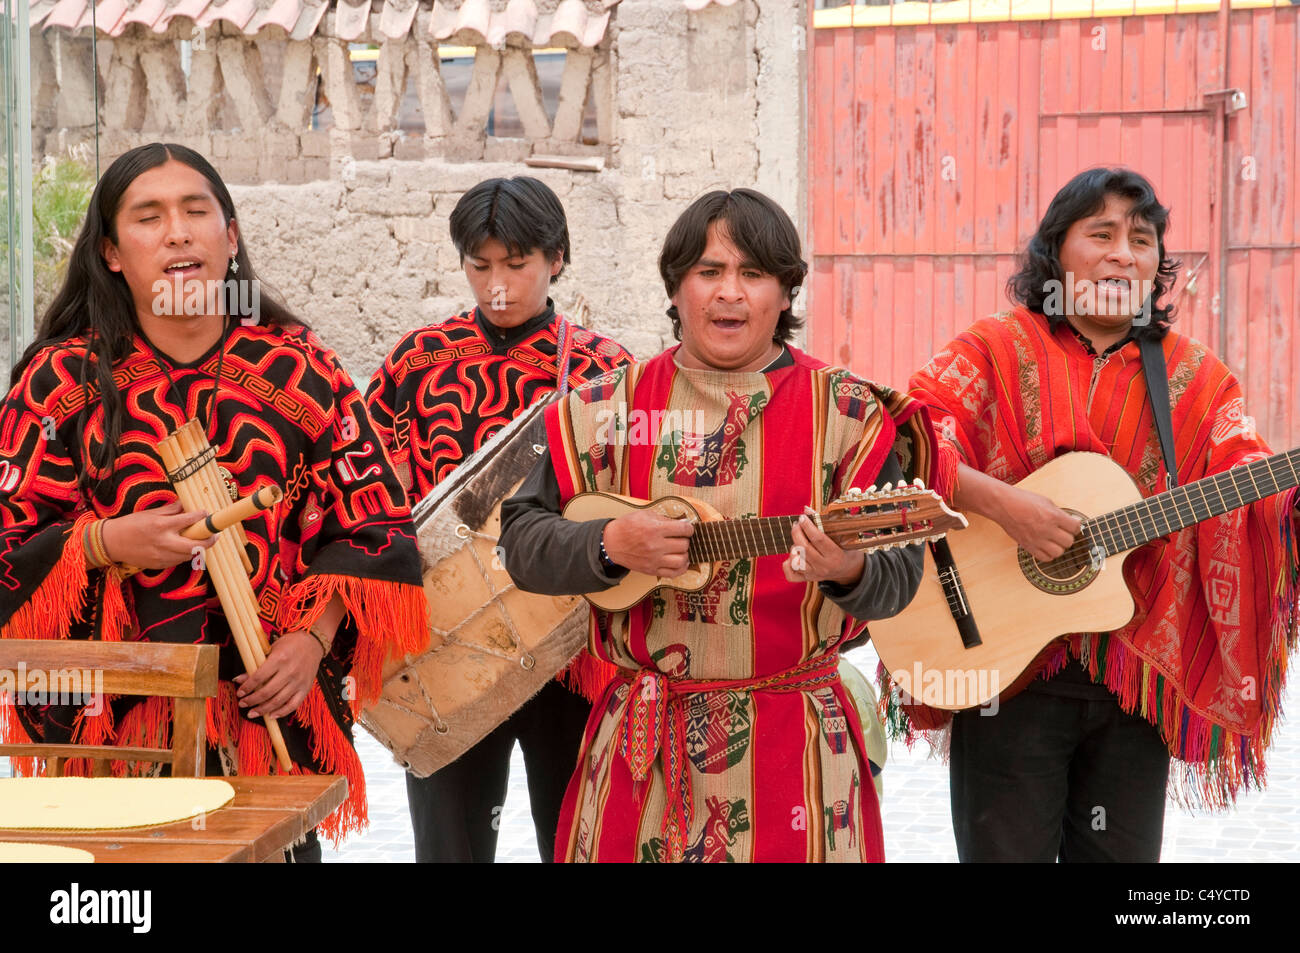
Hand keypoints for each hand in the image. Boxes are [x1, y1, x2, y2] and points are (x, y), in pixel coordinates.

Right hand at [100, 500, 214, 569]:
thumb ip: (171, 510)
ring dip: (198, 548)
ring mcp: (161, 556)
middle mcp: (163, 542)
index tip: (207, 513)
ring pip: (189, 555)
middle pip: (195, 545)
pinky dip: (185, 554)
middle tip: (215, 535)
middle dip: (209, 540)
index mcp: (161, 525)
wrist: (111, 543)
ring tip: (202, 541)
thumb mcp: (150, 513)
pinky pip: (178, 561)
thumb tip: (186, 505)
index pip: (188, 520)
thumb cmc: (130, 524)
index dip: (202, 517)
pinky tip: (185, 548)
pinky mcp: (159, 565)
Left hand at [234, 631, 323, 719]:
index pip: (259, 677)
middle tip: (242, 704)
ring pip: (278, 701)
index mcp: (280, 659)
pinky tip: (271, 715)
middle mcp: (290, 671)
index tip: (239, 693)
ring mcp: (298, 681)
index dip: (247, 687)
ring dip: (262, 709)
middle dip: (251, 700)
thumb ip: (256, 665)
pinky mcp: (305, 688)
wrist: (313, 643)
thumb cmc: (290, 644)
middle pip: (267, 692)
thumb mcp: (271, 649)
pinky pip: (293, 705)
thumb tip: (239, 679)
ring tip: (252, 713)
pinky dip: (281, 713)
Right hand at [601, 510, 694, 577]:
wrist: (611, 543)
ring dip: (685, 554)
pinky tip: (681, 561)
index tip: (687, 528)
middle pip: (684, 545)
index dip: (689, 528)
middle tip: (681, 537)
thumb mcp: (645, 515)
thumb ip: (665, 519)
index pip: (683, 529)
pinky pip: (673, 573)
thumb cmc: (627, 527)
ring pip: (681, 560)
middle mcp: (655, 546)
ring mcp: (653, 560)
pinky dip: (682, 568)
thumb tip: (684, 523)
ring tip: (681, 550)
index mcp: (654, 529)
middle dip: (685, 539)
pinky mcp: (651, 570)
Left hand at [783, 507, 865, 585]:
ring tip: (799, 542)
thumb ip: (823, 522)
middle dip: (797, 532)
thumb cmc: (843, 549)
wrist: (847, 571)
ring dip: (794, 548)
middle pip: (804, 548)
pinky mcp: (806, 579)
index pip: (818, 539)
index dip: (807, 526)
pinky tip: (794, 555)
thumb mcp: (840, 537)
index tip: (802, 517)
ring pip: (796, 561)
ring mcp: (814, 574)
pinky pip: (790, 574)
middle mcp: (824, 566)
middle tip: (796, 524)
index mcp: (835, 555)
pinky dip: (787, 564)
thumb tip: (805, 509)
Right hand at [988, 484, 1080, 561]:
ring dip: (1059, 547)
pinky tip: (1046, 546)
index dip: (1075, 526)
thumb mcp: (1046, 501)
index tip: (1072, 525)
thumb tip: (1072, 522)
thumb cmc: (1023, 500)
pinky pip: (1046, 558)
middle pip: (1069, 542)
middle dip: (1068, 536)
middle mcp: (1046, 529)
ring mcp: (1037, 539)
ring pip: (1059, 552)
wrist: (1003, 505)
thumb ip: (1059, 513)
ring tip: (1054, 541)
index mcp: (1053, 516)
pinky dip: (1049, 554)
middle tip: (1063, 532)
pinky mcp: (1028, 546)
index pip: (1075, 527)